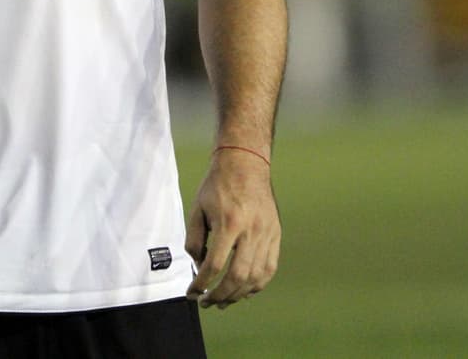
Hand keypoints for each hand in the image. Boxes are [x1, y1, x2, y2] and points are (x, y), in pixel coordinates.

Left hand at [184, 147, 280, 308]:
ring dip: (238, 295)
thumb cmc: (217, 186)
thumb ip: (194, 239)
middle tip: (207, 302)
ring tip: (223, 301)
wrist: (245, 164)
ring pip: (256, 277)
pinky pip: (269, 268)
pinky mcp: (275, 235)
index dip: (202, 283)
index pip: (215, 264)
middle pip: (237, 276)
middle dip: (220, 295)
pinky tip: (244, 291)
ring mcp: (267, 234)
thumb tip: (199, 266)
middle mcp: (251, 231)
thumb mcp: (197, 209)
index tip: (192, 292)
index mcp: (228, 223)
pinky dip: (257, 285)